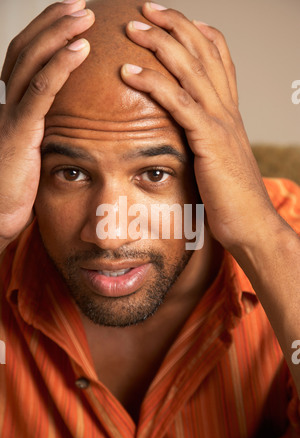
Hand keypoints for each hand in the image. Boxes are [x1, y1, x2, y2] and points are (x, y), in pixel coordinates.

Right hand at [0, 0, 94, 247]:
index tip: (73, 19)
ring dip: (59, 34)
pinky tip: (81, 48)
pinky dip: (60, 65)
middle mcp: (6, 103)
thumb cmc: (20, 189)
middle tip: (80, 5)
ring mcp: (10, 115)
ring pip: (31, 62)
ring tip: (83, 14)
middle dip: (53, 23)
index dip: (48, 35)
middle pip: (27, 50)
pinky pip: (41, 91)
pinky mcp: (18, 131)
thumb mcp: (37, 152)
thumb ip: (49, 130)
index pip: (27, 59)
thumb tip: (75, 121)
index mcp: (13, 106)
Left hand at [121, 3, 280, 252]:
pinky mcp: (209, 141)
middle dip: (174, 24)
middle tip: (146, 9)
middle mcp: (227, 110)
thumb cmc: (232, 199)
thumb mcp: (218, 161)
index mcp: (229, 113)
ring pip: (191, 68)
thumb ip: (203, 141)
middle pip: (204, 52)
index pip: (219, 59)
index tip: (172, 20)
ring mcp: (221, 123)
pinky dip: (153, 83)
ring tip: (132, 27)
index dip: (197, 33)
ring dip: (160, 42)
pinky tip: (128, 71)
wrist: (252, 225)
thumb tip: (184, 138)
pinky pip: (178, 103)